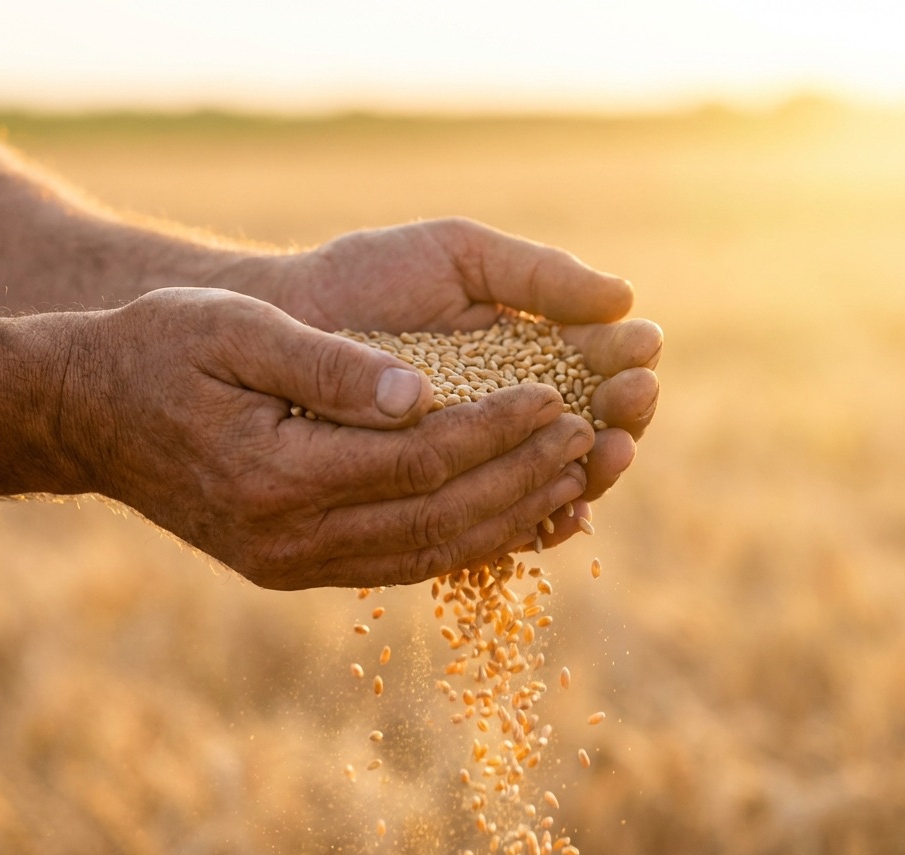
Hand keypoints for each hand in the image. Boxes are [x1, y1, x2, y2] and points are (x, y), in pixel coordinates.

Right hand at [58, 287, 596, 588]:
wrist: (88, 416)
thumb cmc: (156, 352)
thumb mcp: (228, 330)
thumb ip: (323, 362)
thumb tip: (419, 391)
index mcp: (275, 476)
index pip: (418, 461)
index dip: (494, 429)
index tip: (554, 396)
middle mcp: (287, 539)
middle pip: (435, 519)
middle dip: (519, 478)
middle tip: (586, 440)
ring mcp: (290, 564)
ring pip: (425, 553)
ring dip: (504, 520)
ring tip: (570, 481)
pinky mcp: (293, 569)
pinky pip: (397, 564)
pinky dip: (460, 543)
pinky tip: (508, 518)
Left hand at [271, 218, 661, 532]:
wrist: (287, 323)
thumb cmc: (369, 278)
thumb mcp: (459, 257)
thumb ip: (535, 274)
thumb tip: (626, 297)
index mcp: (527, 355)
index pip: (597, 370)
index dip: (624, 366)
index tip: (640, 354)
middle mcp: (510, 415)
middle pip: (588, 431)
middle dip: (621, 419)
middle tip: (633, 402)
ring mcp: (478, 462)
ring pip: (552, 482)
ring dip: (589, 473)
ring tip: (604, 452)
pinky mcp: (440, 502)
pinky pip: (496, 523)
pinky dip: (532, 524)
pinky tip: (556, 517)